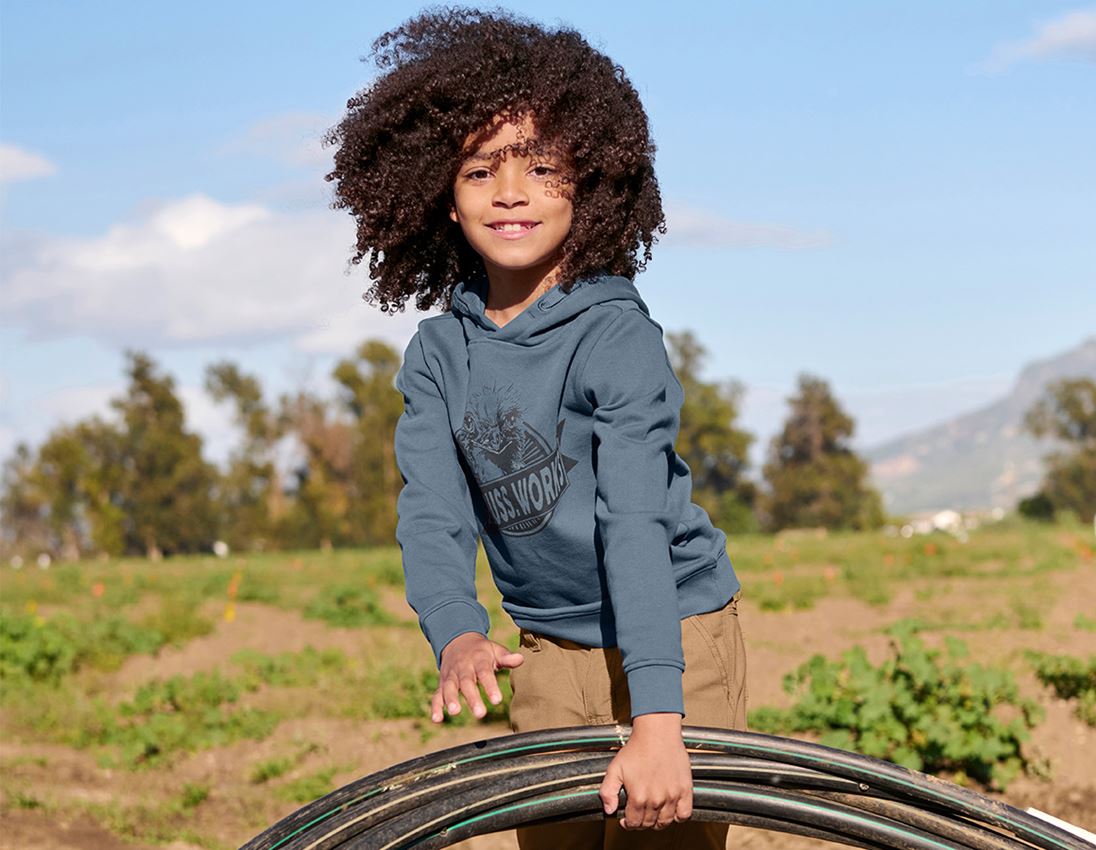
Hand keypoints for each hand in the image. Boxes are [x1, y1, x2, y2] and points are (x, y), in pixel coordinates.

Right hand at [432, 632, 523, 722]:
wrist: (458, 641)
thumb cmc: (482, 651)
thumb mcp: (495, 650)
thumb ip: (506, 657)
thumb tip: (520, 659)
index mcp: (478, 659)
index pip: (484, 673)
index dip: (490, 686)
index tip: (497, 700)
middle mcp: (463, 668)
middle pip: (466, 682)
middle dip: (472, 698)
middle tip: (480, 714)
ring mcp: (451, 676)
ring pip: (449, 688)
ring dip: (451, 700)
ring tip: (455, 712)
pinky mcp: (442, 683)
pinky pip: (437, 694)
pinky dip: (435, 707)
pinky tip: (437, 719)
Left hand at [599, 713, 691, 828]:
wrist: (657, 733)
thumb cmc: (637, 748)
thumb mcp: (615, 768)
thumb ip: (608, 791)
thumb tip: (609, 810)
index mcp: (638, 797)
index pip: (634, 823)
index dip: (628, 824)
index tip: (627, 820)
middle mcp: (656, 800)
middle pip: (649, 824)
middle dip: (641, 823)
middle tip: (638, 815)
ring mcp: (672, 796)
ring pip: (665, 822)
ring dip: (657, 822)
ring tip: (652, 814)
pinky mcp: (685, 790)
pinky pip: (685, 814)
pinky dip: (678, 817)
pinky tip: (671, 811)